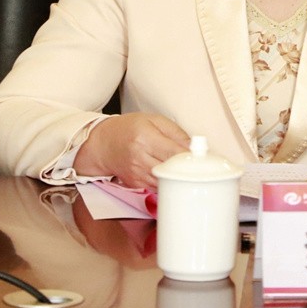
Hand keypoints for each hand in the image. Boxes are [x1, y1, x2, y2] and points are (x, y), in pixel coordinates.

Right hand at [73, 112, 190, 188]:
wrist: (104, 144)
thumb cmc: (128, 128)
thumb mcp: (153, 120)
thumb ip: (175, 132)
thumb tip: (193, 146)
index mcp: (145, 138)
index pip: (174, 152)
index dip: (191, 157)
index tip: (203, 158)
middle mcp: (140, 158)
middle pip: (172, 169)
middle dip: (188, 169)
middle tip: (201, 166)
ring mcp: (137, 174)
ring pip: (166, 182)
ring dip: (180, 178)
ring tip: (190, 172)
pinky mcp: (136, 184)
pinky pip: (158, 187)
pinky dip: (169, 183)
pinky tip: (175, 176)